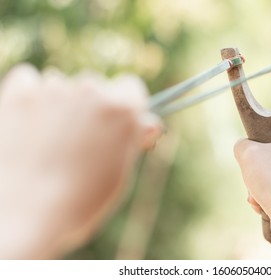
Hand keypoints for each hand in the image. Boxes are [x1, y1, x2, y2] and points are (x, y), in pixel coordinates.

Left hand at [0, 65, 160, 258]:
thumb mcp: (120, 172)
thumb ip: (134, 139)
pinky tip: (28, 123)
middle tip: (79, 139)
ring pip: (62, 84)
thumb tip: (149, 121)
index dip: (125, 104)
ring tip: (49, 140)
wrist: (26, 217)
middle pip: (96, 85)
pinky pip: (29, 79)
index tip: (115, 120)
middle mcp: (93, 90)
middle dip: (91, 105)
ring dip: (59, 103)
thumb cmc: (81, 201)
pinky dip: (30, 96)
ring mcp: (55, 89)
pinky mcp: (20, 92)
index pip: (131, 86)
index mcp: (124, 109)